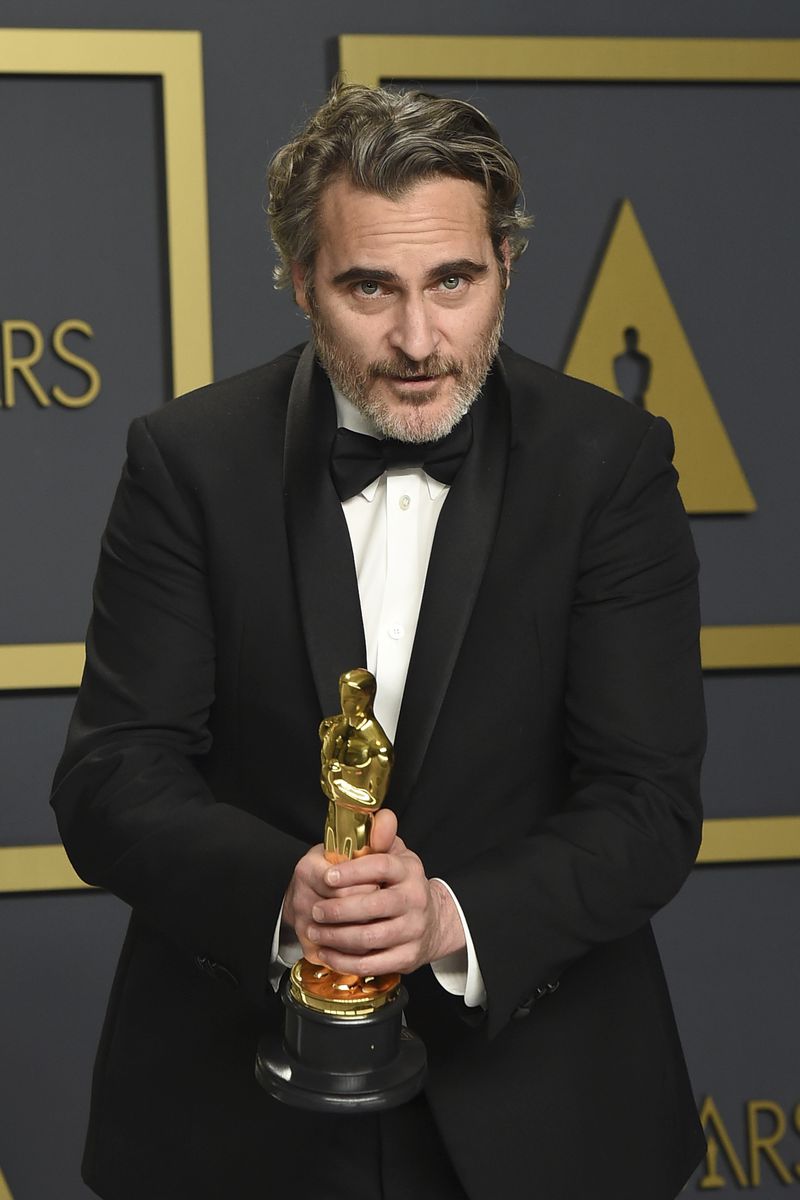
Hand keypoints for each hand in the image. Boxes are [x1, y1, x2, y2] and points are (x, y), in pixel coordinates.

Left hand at [298, 809, 465, 976]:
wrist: (433, 922)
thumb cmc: (403, 885)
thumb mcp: (397, 855)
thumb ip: (382, 837)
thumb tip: (381, 816)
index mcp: (409, 871)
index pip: (381, 866)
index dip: (352, 872)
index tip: (327, 877)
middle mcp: (415, 900)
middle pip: (374, 906)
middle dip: (338, 910)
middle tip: (314, 911)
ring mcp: (413, 931)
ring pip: (370, 937)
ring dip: (337, 937)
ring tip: (315, 932)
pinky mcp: (407, 957)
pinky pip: (372, 963)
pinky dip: (345, 961)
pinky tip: (327, 953)